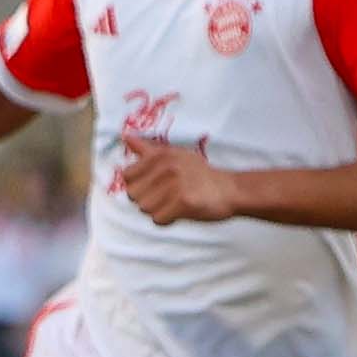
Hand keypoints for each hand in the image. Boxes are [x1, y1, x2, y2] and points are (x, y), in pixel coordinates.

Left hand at [111, 137, 241, 225]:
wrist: (230, 189)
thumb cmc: (199, 174)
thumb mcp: (174, 155)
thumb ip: (147, 149)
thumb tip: (126, 137)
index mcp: (160, 155)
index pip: (126, 176)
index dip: (138, 184)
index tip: (154, 185)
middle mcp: (166, 167)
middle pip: (133, 195)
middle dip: (147, 199)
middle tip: (168, 195)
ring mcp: (175, 184)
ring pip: (145, 209)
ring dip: (158, 210)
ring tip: (175, 202)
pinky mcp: (184, 202)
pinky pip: (158, 219)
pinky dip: (168, 219)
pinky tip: (181, 210)